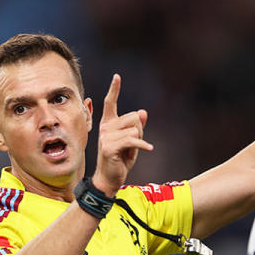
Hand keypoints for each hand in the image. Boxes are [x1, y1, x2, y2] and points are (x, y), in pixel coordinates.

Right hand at [93, 74, 152, 195]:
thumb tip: (143, 112)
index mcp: (109, 124)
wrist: (110, 178)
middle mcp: (105, 127)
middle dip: (140, 130)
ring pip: (135, 129)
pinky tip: (149, 149)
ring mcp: (106, 136)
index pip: (111, 103)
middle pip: (133, 117)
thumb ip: (137, 127)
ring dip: (139, 140)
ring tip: (131, 151)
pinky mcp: (109, 147)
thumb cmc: (121, 160)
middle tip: (134, 145)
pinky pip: (132, 140)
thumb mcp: (132, 142)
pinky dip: (143, 145)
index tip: (117, 76)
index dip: (115, 90)